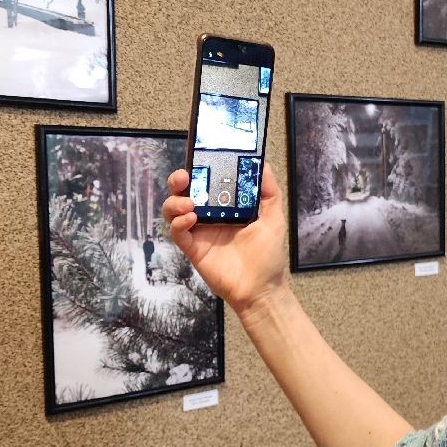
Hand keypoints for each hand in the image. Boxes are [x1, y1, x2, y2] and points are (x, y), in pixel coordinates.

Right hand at [162, 162, 287, 313]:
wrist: (261, 288)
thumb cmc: (267, 255)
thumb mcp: (273, 218)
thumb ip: (268, 191)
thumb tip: (262, 164)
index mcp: (225, 205)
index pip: (206, 181)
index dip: (199, 169)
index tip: (199, 157)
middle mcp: (209, 215)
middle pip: (183, 192)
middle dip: (178, 180)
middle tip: (184, 177)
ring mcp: (199, 232)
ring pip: (173, 210)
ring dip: (175, 202)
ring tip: (190, 203)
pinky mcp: (193, 249)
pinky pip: (177, 233)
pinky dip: (179, 223)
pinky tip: (191, 219)